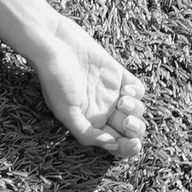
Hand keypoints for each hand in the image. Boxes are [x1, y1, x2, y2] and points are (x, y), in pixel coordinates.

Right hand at [25, 16, 147, 160]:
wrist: (53, 43)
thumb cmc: (54, 78)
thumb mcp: (65, 111)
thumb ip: (87, 133)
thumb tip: (111, 145)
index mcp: (89, 124)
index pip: (115, 144)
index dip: (127, 148)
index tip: (131, 143)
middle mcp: (102, 111)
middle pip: (129, 130)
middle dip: (135, 131)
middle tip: (128, 123)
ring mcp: (111, 93)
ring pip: (137, 111)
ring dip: (135, 110)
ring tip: (122, 101)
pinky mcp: (118, 75)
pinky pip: (138, 90)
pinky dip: (137, 93)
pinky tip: (125, 90)